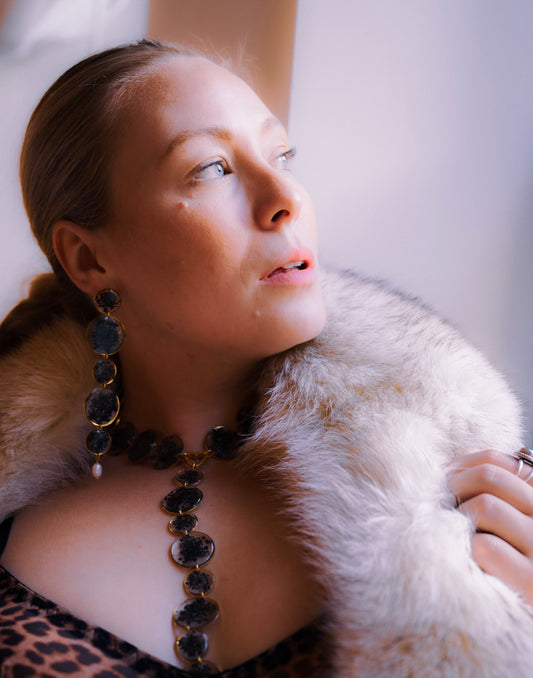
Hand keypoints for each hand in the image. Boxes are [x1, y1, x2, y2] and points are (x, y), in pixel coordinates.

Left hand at [447, 449, 532, 604]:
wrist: (518, 630)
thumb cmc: (502, 571)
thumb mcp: (503, 526)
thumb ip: (488, 495)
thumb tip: (447, 471)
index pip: (497, 461)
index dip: (461, 467)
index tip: (444, 485)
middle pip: (489, 476)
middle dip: (454, 488)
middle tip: (441, 513)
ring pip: (485, 506)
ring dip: (459, 521)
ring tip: (455, 541)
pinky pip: (486, 547)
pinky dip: (468, 552)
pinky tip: (468, 566)